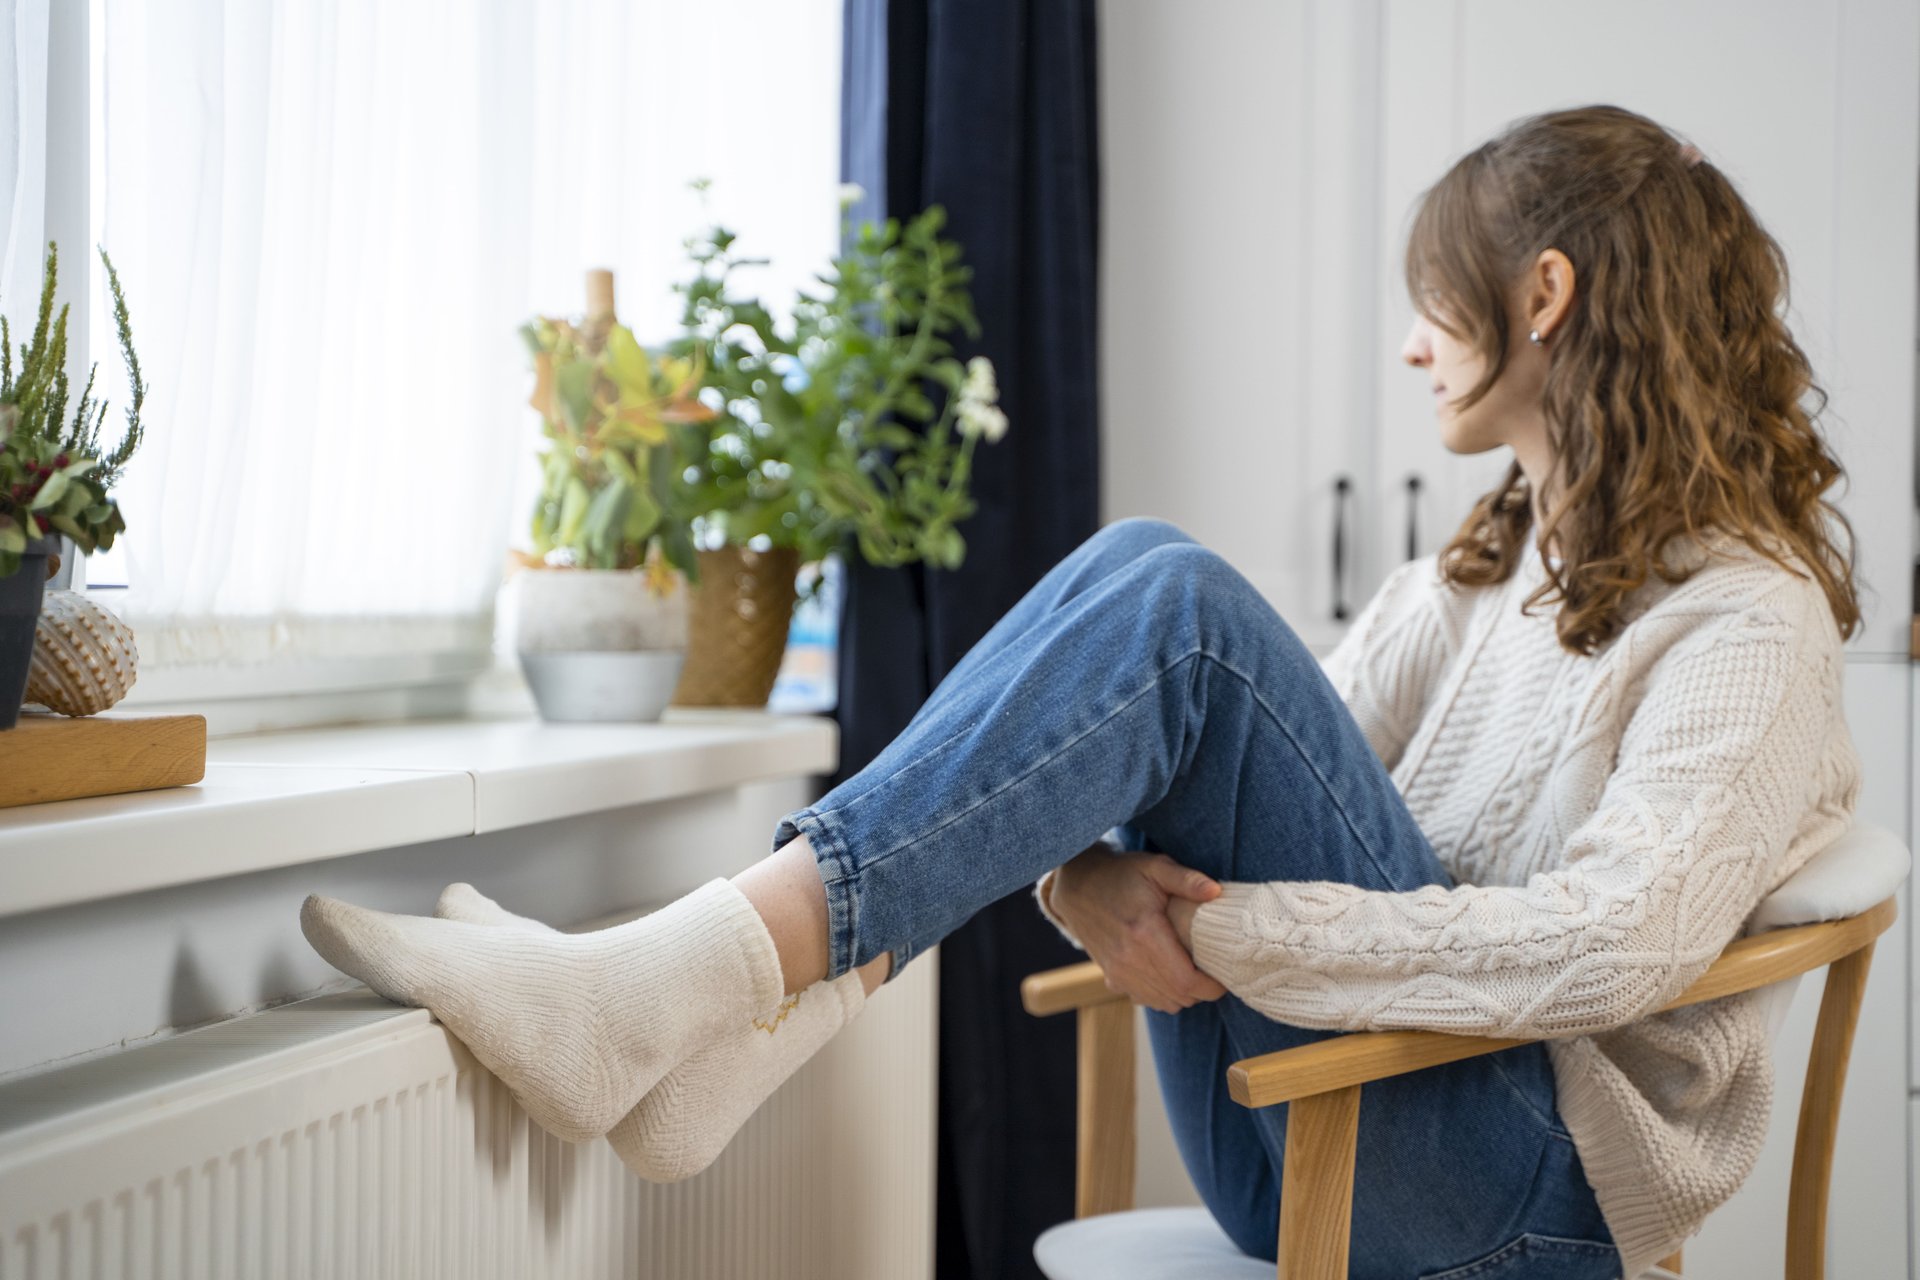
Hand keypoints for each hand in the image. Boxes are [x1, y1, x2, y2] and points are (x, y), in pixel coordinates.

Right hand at [1047, 846, 1226, 1013]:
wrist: (1078, 887)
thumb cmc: (1121, 875)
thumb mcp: (1155, 867)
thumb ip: (1187, 880)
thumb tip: (1217, 892)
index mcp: (1145, 933)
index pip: (1186, 981)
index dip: (1211, 986)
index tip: (1223, 976)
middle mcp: (1129, 959)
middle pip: (1178, 996)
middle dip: (1202, 991)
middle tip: (1213, 972)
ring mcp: (1117, 971)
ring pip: (1163, 1003)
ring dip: (1183, 995)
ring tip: (1192, 972)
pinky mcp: (1111, 977)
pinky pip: (1144, 1000)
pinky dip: (1161, 995)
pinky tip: (1167, 974)